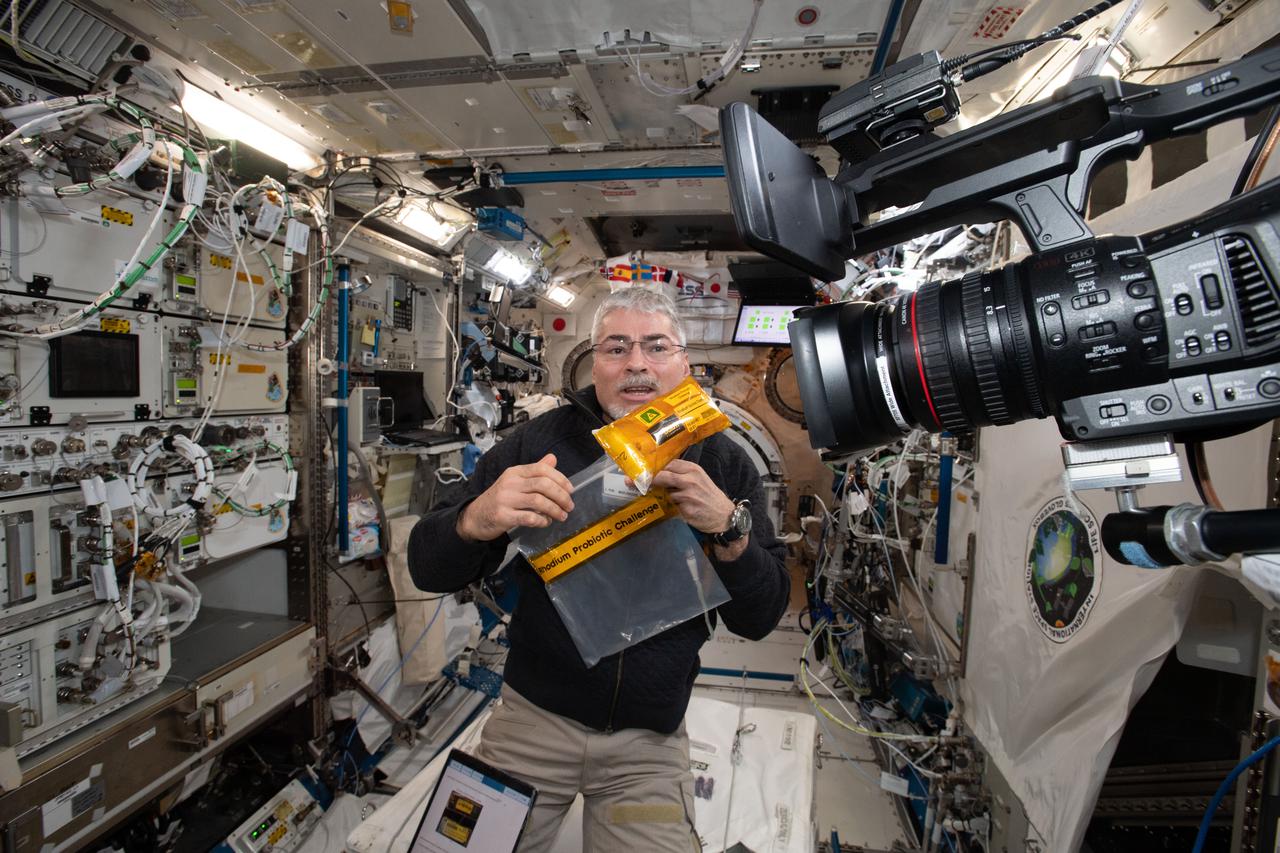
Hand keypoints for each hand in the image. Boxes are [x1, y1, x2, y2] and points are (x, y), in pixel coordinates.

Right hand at [457, 453, 574, 540]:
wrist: (475, 516)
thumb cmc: (500, 499)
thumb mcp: (515, 481)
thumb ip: (535, 471)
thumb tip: (553, 458)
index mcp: (515, 472)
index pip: (542, 469)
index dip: (560, 479)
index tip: (570, 490)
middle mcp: (510, 483)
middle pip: (543, 485)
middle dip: (561, 496)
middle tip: (569, 506)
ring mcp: (505, 499)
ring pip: (538, 501)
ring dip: (554, 510)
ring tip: (562, 516)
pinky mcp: (503, 516)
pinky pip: (529, 518)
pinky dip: (541, 521)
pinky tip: (546, 522)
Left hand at [649, 460, 735, 534]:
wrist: (724, 516)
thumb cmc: (708, 496)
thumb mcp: (698, 478)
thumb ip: (680, 474)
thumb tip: (656, 472)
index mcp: (693, 469)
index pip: (668, 464)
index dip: (653, 467)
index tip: (641, 471)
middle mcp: (690, 480)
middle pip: (663, 476)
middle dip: (648, 479)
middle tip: (633, 482)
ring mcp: (688, 495)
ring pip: (665, 492)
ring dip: (660, 496)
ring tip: (659, 498)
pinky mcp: (686, 509)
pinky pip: (670, 507)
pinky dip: (669, 508)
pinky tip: (675, 509)